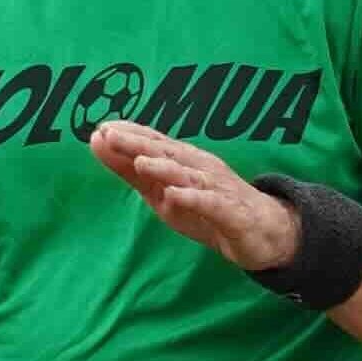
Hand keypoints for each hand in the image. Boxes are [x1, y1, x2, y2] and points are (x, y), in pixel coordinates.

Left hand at [91, 121, 300, 271]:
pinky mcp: (231, 212)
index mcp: (183, 161)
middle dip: (139, 144)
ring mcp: (217, 188)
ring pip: (188, 175)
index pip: (154, 143)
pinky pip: (211, 203)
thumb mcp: (163, 193)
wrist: (263, 233)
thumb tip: (98, 144)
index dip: (130, 134)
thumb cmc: (207, 207)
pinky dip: (193, 198)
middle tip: (110, 135)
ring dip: (163, 168)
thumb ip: (131, 173)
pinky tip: (175, 196)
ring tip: (139, 162)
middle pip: (167, 154)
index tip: (102, 127)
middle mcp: (200, 168)